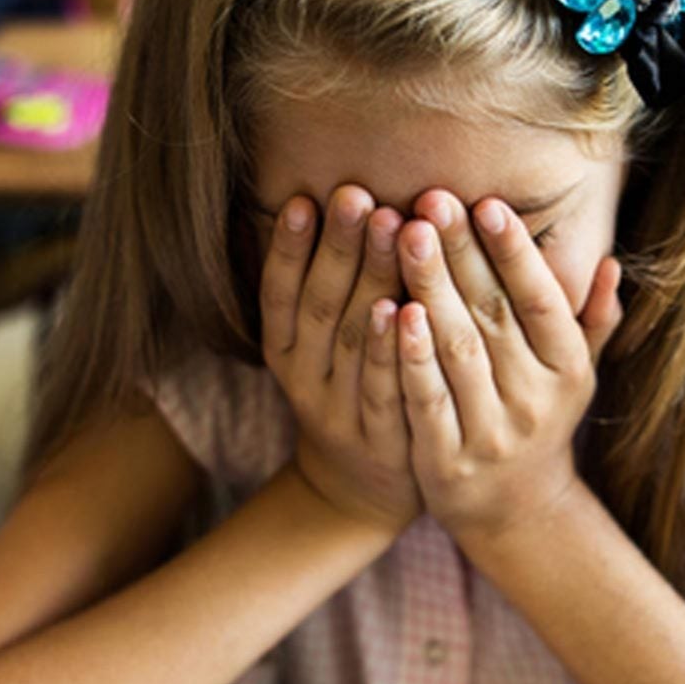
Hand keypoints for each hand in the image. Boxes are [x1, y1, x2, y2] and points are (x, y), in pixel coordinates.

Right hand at [260, 185, 418, 532]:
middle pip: (320, 306)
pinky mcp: (382, 439)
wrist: (367, 489)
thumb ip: (331, 283)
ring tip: (389, 226)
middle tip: (357, 194)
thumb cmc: (355, 390)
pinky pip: (385, 388)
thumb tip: (338, 197)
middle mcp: (305, 380)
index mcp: (285, 351)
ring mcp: (342, 412)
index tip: (303, 198)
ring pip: (353, 339)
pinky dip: (392, 348)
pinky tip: (405, 306)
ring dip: (371, 279)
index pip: (279, 293)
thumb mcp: (324, 345)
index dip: (287, 248)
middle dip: (338, 246)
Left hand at [394, 192, 621, 550]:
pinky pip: (426, 398)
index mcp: (569, 369)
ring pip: (458, 350)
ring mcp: (492, 433)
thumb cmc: (539, 420)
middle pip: (493, 315)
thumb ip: (593, 320)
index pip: (542, 300)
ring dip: (431, 289)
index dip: (516, 252)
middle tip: (431, 199)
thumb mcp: (576, 375)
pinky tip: (390, 310)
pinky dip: (410, 355)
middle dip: (462, 253)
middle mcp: (535, 400)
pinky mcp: (447, 462)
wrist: (515, 513)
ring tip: (405, 235)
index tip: (488, 202)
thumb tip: (611, 266)